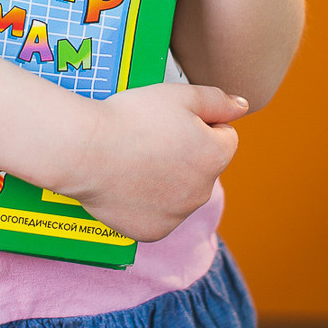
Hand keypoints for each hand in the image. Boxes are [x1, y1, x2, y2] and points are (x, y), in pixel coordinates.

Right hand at [67, 82, 243, 242]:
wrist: (84, 152)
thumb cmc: (131, 117)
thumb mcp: (178, 95)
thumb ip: (218, 100)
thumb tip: (243, 107)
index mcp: (216, 156)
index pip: (224, 137)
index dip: (198, 123)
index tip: (169, 120)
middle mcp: (204, 192)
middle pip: (203, 167)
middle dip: (185, 153)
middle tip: (148, 138)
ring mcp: (178, 216)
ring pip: (181, 192)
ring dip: (167, 178)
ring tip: (133, 160)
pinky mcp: (153, 232)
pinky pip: (158, 214)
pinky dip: (147, 202)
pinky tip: (126, 184)